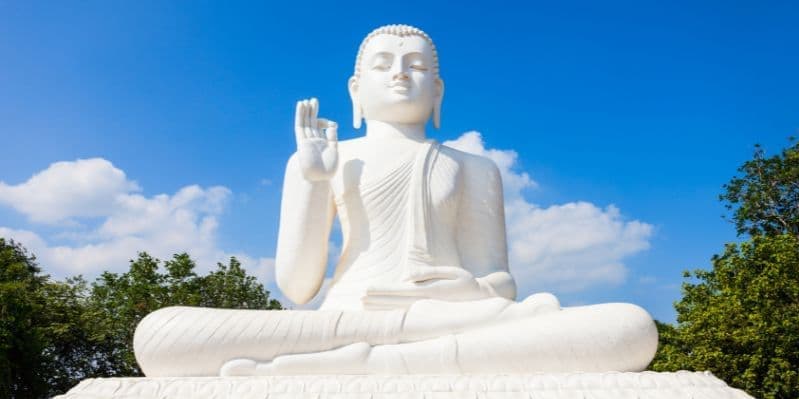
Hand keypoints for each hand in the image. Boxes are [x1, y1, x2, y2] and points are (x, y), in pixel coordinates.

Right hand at [294, 98, 337, 180]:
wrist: (319, 179)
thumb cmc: (328, 169)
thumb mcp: (334, 151)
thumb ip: (333, 138)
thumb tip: (332, 126)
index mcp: (322, 143)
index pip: (321, 128)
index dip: (324, 122)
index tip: (331, 123)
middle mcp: (313, 141)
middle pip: (311, 123)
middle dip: (312, 112)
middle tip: (313, 100)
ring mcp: (307, 141)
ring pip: (305, 123)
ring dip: (305, 112)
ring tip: (305, 101)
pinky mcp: (301, 142)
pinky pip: (300, 126)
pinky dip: (300, 116)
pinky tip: (301, 106)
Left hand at [362, 267, 488, 309]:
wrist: (483, 299)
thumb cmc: (467, 282)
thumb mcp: (451, 271)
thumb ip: (428, 273)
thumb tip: (405, 277)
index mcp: (431, 292)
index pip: (400, 291)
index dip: (383, 291)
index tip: (367, 290)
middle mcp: (427, 303)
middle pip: (396, 302)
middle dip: (377, 300)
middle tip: (359, 297)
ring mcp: (427, 310)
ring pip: (398, 309)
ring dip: (381, 307)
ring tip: (364, 304)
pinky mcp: (429, 312)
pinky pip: (406, 313)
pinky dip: (391, 311)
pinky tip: (381, 310)